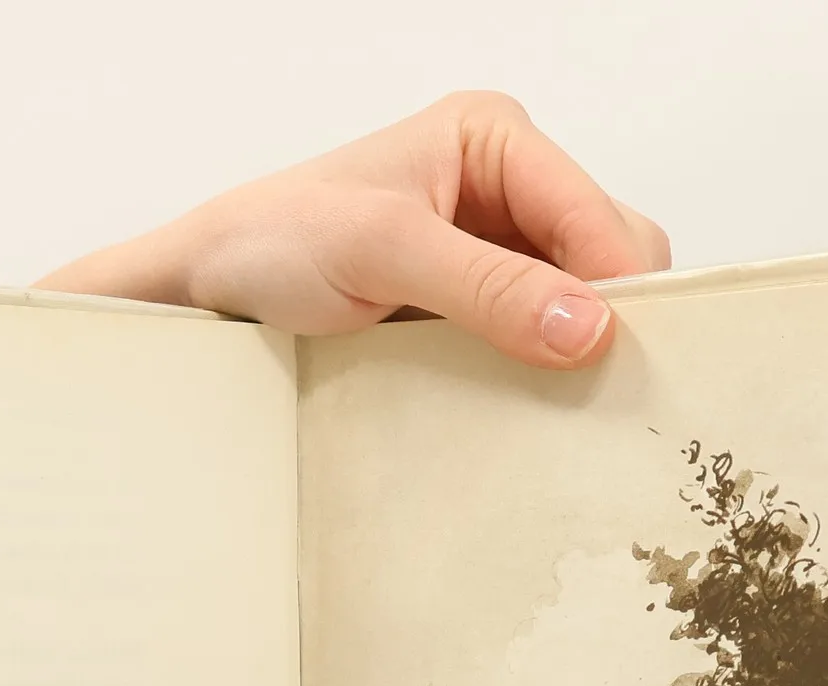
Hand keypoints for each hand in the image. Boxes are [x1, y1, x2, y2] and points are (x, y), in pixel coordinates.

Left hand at [37, 92, 669, 369]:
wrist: (209, 290)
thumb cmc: (274, 243)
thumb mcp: (382, 253)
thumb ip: (487, 287)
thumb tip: (587, 326)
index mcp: (494, 139)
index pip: (601, 214)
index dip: (618, 288)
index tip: (611, 360)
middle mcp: (505, 189)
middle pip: (609, 260)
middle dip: (604, 322)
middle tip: (583, 392)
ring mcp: (493, 254)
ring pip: (582, 309)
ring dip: (573, 356)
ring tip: (550, 404)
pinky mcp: (475, 311)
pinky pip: (538, 344)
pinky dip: (540, 375)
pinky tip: (522, 404)